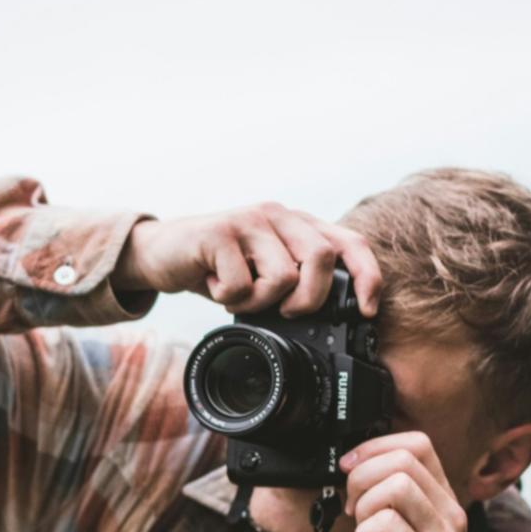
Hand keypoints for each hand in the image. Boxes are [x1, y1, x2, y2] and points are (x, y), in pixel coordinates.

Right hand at [112, 202, 381, 316]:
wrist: (162, 253)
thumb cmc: (220, 267)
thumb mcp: (265, 270)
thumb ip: (299, 280)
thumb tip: (339, 316)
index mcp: (298, 224)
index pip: (349, 243)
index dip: (367, 277)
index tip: (368, 311)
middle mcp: (278, 215)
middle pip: (321, 259)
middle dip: (308, 300)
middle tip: (284, 313)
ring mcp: (249, 221)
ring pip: (283, 277)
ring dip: (261, 303)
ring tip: (240, 295)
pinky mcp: (219, 233)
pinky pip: (243, 285)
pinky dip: (230, 300)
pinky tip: (216, 286)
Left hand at [340, 431, 474, 531]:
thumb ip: (389, 505)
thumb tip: (353, 473)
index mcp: (443, 503)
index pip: (417, 444)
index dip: (375, 446)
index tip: (351, 467)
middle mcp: (449, 515)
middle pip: (403, 458)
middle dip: (362, 476)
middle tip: (352, 507)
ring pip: (395, 485)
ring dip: (364, 506)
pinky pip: (385, 524)